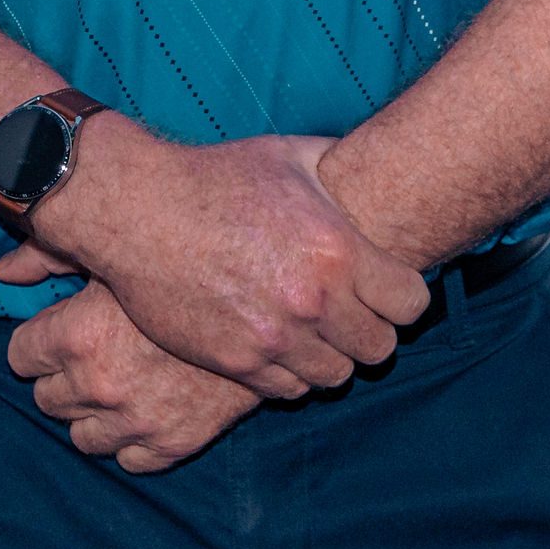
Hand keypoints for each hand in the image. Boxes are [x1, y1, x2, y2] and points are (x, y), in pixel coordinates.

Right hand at [0, 129, 428, 397]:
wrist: (138, 211)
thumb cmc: (217, 177)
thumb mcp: (290, 158)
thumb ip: (341, 170)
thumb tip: (377, 164)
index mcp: (337, 250)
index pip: (411, 304)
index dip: (403, 297)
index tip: (386, 290)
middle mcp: (313, 300)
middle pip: (380, 348)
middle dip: (370, 330)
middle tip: (350, 313)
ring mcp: (275, 337)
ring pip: (336, 376)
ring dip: (331, 356)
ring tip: (314, 332)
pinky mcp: (237, 362)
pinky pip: (289, 390)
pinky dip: (290, 373)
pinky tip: (279, 345)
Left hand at [4, 279, 261, 471]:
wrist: (267, 299)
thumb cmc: (187, 264)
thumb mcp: (118, 252)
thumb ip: (50, 256)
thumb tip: (4, 271)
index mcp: (76, 336)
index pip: (20, 357)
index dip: (40, 341)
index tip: (59, 332)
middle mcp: (97, 385)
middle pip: (47, 399)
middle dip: (64, 377)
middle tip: (92, 354)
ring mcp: (135, 422)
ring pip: (82, 437)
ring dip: (93, 413)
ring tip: (118, 384)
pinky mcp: (173, 444)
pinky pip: (129, 460)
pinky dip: (132, 439)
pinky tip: (147, 408)